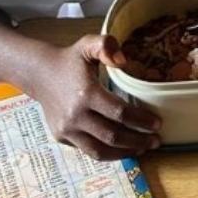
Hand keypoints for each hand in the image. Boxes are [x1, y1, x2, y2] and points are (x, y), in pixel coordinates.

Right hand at [31, 35, 161, 160]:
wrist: (40, 74)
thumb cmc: (70, 60)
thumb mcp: (87, 44)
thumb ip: (106, 45)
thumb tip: (123, 60)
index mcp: (86, 94)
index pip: (120, 113)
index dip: (141, 121)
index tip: (157, 124)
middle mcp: (75, 115)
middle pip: (113, 136)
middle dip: (138, 141)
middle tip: (156, 141)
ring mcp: (67, 129)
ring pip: (100, 150)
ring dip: (124, 153)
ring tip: (142, 149)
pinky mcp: (61, 137)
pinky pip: (88, 150)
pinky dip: (107, 153)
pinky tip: (122, 149)